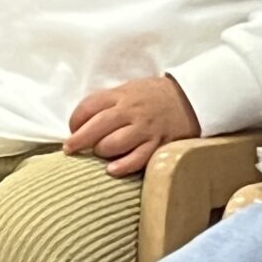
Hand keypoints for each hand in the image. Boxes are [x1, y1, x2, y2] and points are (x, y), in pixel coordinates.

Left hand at [64, 75, 200, 175]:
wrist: (190, 97)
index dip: (74, 121)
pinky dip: (122, 166)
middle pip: (96, 127)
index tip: (72, 129)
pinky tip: (111, 170)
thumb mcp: (127, 90)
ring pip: (113, 144)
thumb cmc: (152, 95)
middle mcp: (131, 111)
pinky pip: (138, 159)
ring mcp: (145, 129)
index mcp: (120, 96)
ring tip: (98, 153)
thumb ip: (106, 103)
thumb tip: (80, 122)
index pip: (88, 107)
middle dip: (78, 140)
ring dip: (100, 151)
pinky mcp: (159, 144)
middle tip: (70, 149)